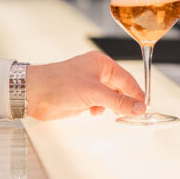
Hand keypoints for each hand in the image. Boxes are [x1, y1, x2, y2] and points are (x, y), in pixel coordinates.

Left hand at [27, 51, 144, 119]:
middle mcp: (96, 73)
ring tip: (114, 115)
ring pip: (110, 98)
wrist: (34, 93)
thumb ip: (118, 101)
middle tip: (134, 115)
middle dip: (125, 101)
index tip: (145, 107)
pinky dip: (100, 110)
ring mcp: (89, 86)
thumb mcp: (94, 93)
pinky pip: (99, 105)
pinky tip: (94, 113)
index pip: (127, 79)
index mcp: (102, 64)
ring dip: (112, 107)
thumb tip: (139, 108)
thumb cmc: (59, 83)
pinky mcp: (81, 98)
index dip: (137, 93)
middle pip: (120, 89)